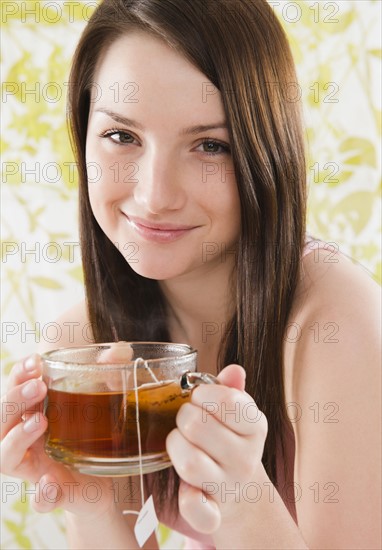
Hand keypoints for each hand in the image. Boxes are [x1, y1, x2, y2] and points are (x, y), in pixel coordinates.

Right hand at [0, 353, 118, 518]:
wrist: (107, 482)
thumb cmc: (98, 435)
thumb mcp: (108, 400)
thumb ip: (112, 374)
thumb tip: (119, 351)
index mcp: (35, 414)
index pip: (13, 392)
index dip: (17, 375)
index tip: (35, 361)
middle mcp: (29, 441)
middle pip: (1, 421)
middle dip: (13, 399)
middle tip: (39, 386)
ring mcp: (39, 469)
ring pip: (4, 457)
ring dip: (16, 437)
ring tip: (40, 421)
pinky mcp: (57, 495)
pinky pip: (39, 501)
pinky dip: (42, 494)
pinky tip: (50, 483)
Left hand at [166, 364, 267, 533]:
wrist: (240, 491)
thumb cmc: (229, 439)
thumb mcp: (235, 411)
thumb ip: (230, 388)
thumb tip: (234, 370)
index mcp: (255, 426)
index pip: (227, 401)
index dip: (202, 393)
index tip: (198, 397)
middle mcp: (246, 457)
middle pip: (197, 426)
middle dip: (182, 417)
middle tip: (186, 421)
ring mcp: (229, 486)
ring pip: (190, 462)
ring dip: (175, 447)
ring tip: (180, 444)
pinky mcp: (213, 514)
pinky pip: (194, 508)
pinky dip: (186, 499)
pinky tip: (186, 488)